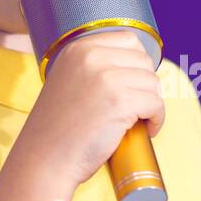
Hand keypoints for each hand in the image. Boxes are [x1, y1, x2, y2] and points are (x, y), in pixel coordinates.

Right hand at [14, 29, 164, 190]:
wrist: (44, 160)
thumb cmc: (58, 129)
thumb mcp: (68, 81)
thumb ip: (94, 68)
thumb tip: (138, 67)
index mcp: (78, 48)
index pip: (129, 40)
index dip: (137, 65)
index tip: (133, 85)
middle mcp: (92, 57)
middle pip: (144, 61)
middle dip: (145, 86)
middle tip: (136, 108)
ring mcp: (107, 78)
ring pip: (152, 83)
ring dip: (151, 104)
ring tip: (137, 121)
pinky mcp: (120, 102)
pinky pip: (156, 104)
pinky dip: (156, 119)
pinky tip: (144, 130)